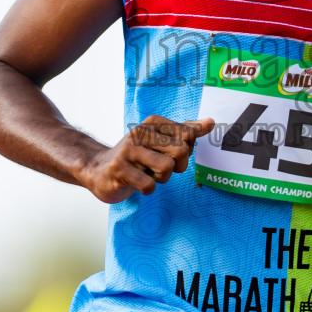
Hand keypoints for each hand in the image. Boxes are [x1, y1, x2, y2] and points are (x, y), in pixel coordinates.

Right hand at [78, 115, 214, 203]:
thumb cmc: (137, 157)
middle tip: (161, 169)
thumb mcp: (160, 141)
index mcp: (153, 123)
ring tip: (148, 175)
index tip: (168, 154)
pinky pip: (149, 184)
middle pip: (181, 151)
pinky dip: (148, 189)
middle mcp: (140, 132)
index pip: (189, 135)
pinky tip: (137, 183)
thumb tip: (211, 122)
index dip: (185, 152)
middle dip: (177, 167)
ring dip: (161, 179)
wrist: (99, 169)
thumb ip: (186, 132)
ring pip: (167, 168)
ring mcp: (128, 150)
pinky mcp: (119, 169)